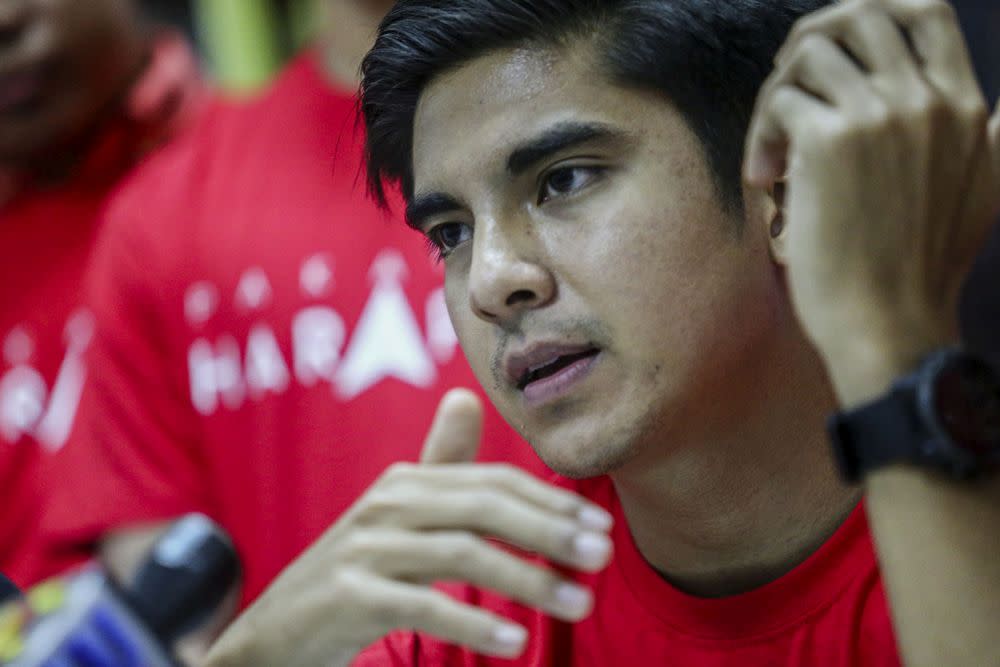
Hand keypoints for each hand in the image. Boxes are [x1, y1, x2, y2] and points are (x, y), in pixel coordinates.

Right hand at [203, 389, 613, 666]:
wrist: (278, 629)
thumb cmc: (357, 568)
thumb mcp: (398, 514)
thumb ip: (439, 464)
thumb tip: (467, 398)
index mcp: (407, 482)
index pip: (492, 482)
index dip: (550, 501)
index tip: (602, 526)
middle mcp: (388, 505)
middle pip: (483, 508)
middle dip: (550, 531)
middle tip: (603, 557)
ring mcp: (366, 549)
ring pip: (462, 555)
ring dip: (528, 580)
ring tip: (579, 604)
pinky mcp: (349, 596)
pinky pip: (421, 605)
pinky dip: (471, 621)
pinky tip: (514, 641)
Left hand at [745, 0, 999, 403]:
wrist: (887, 323)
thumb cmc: (919, 269)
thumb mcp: (982, 193)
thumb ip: (993, 139)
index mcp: (965, 105)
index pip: (923, 11)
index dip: (864, 19)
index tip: (828, 63)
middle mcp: (925, 98)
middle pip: (856, 15)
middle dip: (807, 46)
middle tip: (786, 99)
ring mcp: (878, 114)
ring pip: (808, 53)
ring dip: (776, 94)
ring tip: (772, 149)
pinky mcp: (828, 139)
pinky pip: (779, 100)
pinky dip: (760, 134)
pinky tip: (765, 178)